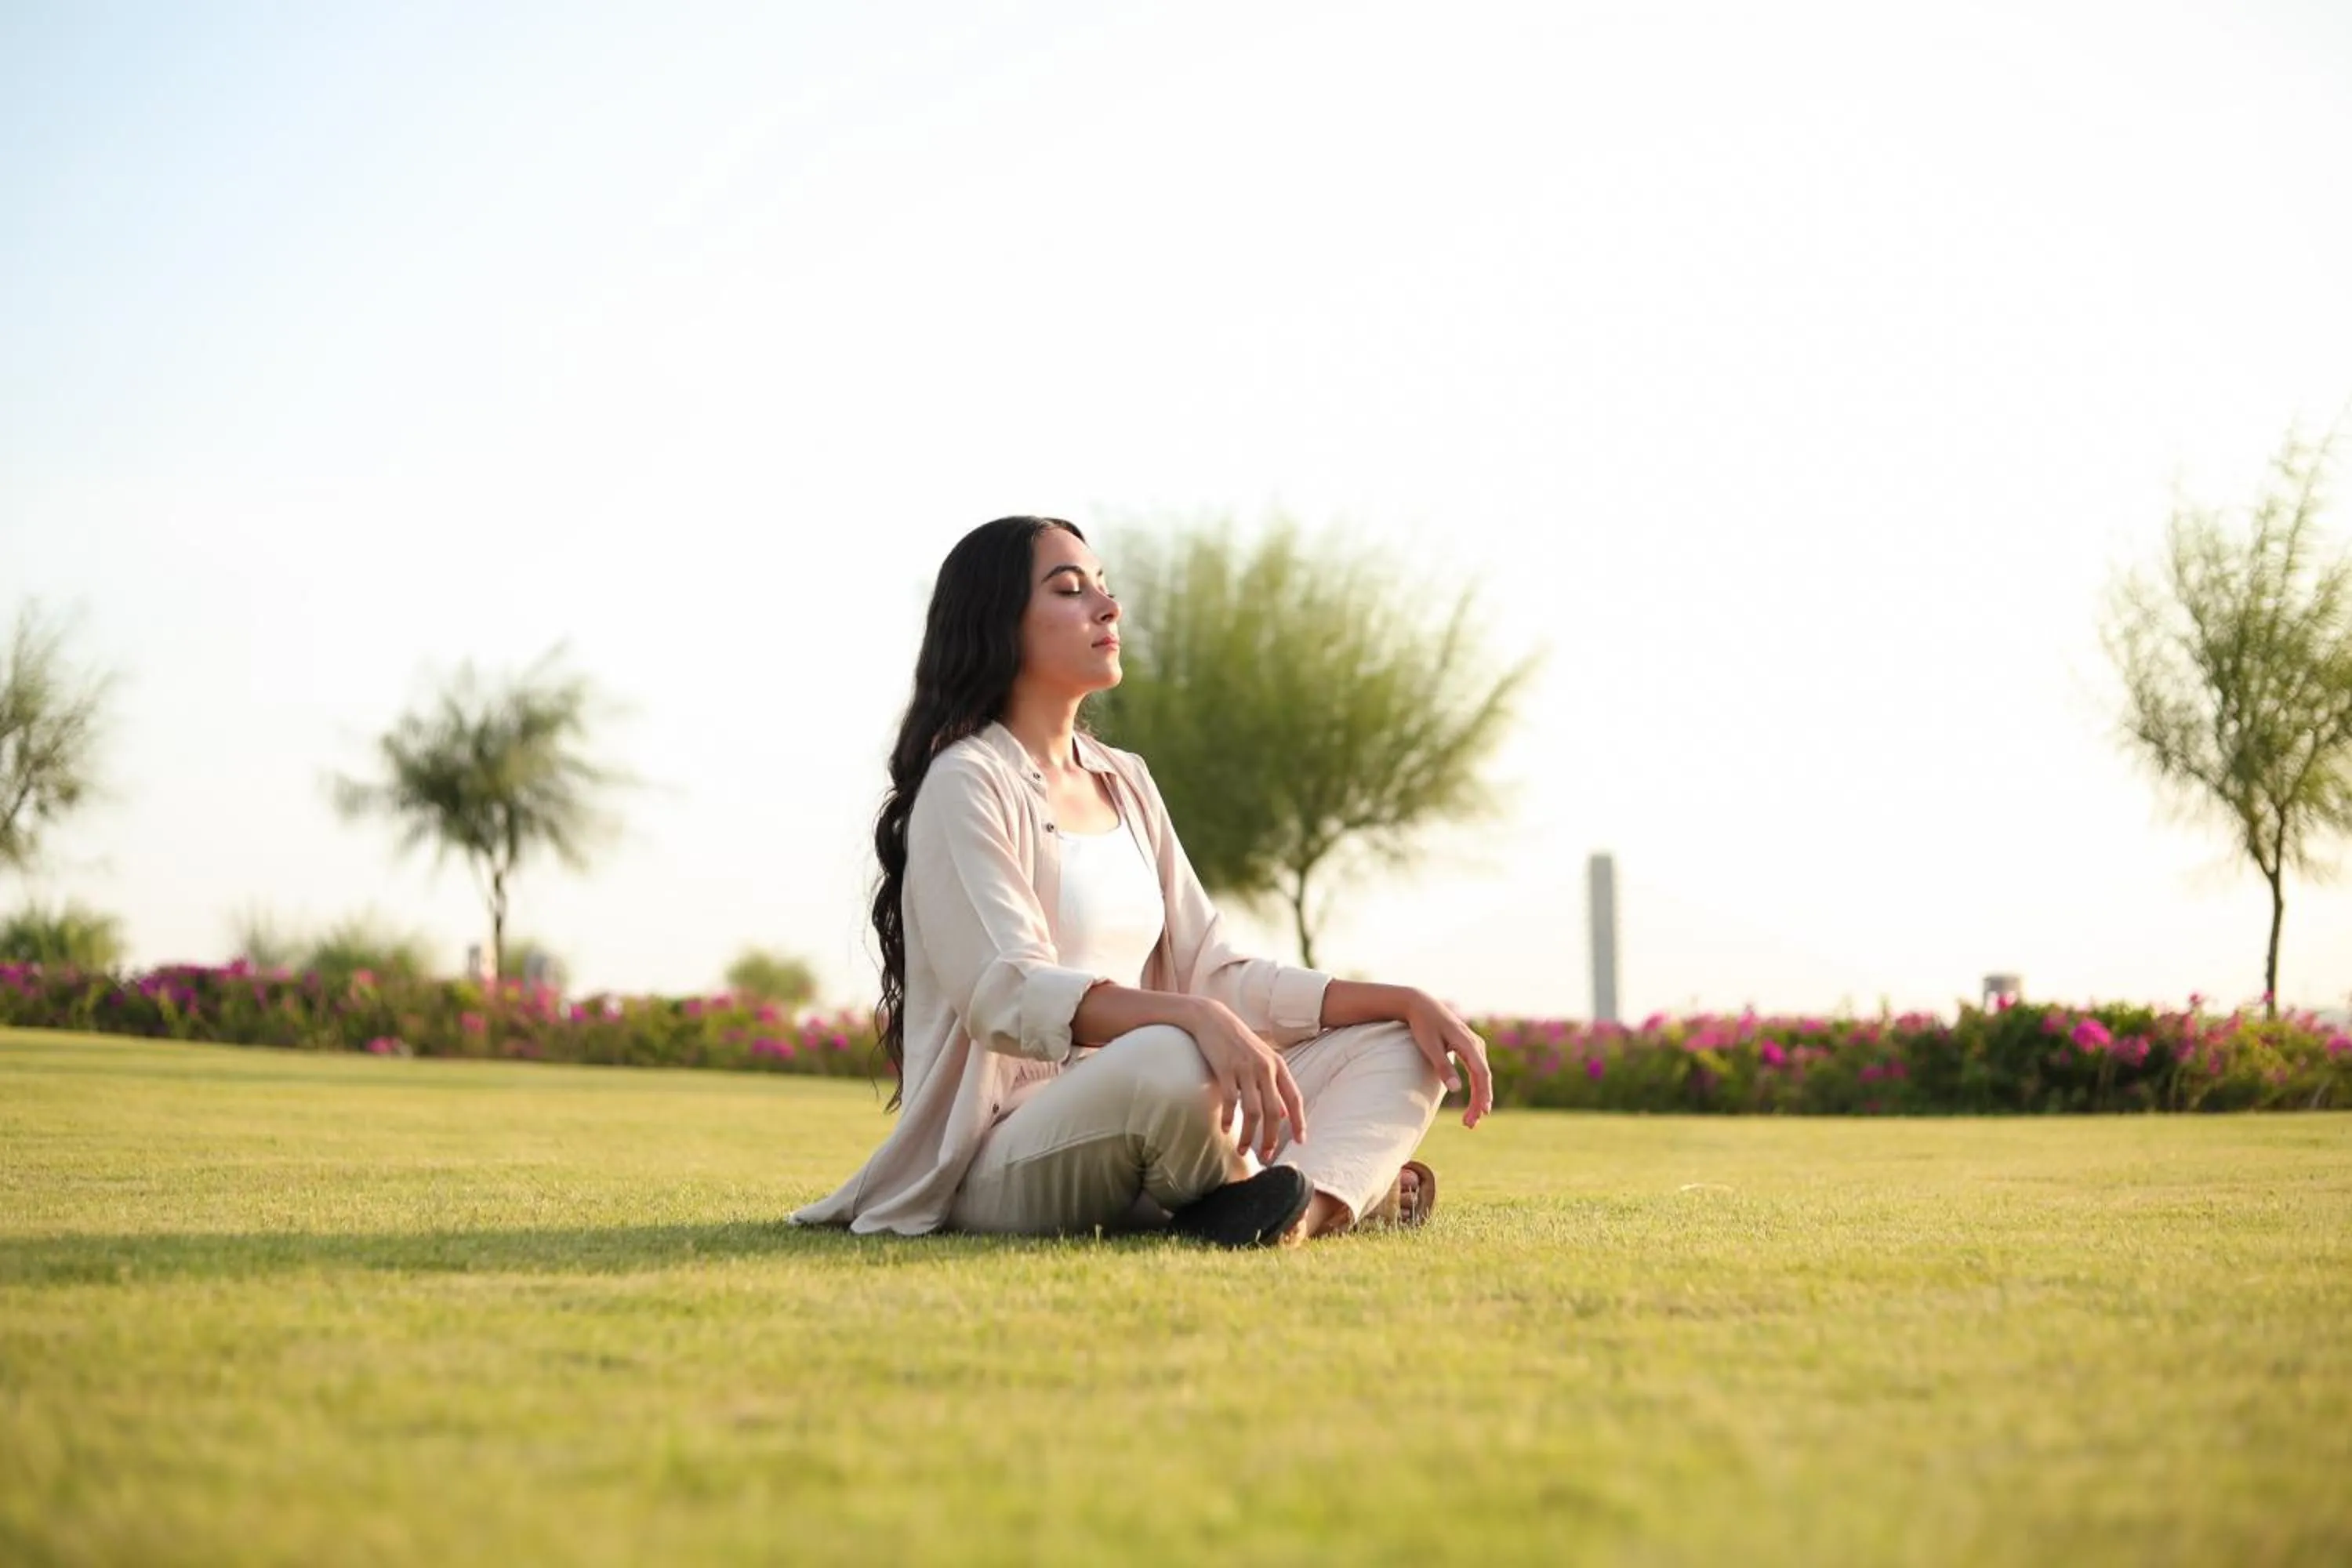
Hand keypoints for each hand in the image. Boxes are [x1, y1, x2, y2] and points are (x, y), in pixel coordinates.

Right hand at [1181, 998, 1309, 1162]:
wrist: (1212, 1018)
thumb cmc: (1238, 1041)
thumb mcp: (1262, 1059)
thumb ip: (1274, 1085)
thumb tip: (1284, 1113)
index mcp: (1278, 1065)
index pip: (1295, 1098)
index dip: (1300, 1122)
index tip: (1301, 1142)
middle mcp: (1265, 1067)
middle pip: (1274, 1111)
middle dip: (1272, 1137)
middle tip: (1266, 1155)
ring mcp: (1245, 1068)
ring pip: (1252, 1111)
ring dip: (1249, 1135)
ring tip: (1243, 1150)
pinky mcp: (1225, 1069)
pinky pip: (1229, 1100)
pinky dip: (1227, 1118)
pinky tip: (1224, 1129)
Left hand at [1402, 990, 1493, 1128]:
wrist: (1421, 1005)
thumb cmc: (1423, 1025)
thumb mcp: (1429, 1046)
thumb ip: (1442, 1067)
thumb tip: (1456, 1090)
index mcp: (1468, 1043)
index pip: (1481, 1073)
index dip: (1483, 1094)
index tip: (1483, 1112)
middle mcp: (1476, 1044)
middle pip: (1483, 1078)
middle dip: (1479, 1103)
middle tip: (1470, 1125)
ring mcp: (1475, 1046)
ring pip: (1482, 1076)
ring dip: (1478, 1098)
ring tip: (1469, 1121)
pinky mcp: (1470, 1049)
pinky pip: (1478, 1072)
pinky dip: (1476, 1088)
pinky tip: (1473, 1104)